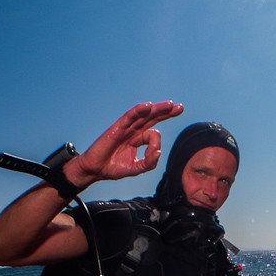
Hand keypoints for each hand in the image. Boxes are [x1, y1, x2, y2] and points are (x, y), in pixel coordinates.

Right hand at [65, 101, 183, 187]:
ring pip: (144, 115)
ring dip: (158, 109)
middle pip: (152, 118)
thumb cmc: (112, 168)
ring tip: (170, 105)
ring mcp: (126, 128)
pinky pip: (129, 116)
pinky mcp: (117, 128)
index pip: (153, 134)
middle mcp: (133, 130)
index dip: (157, 144)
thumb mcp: (136, 168)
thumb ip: (148, 163)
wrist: (95, 170)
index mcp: (137, 139)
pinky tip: (148, 106)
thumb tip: (159, 152)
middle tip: (180, 107)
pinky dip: (138, 110)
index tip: (153, 154)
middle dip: (166, 112)